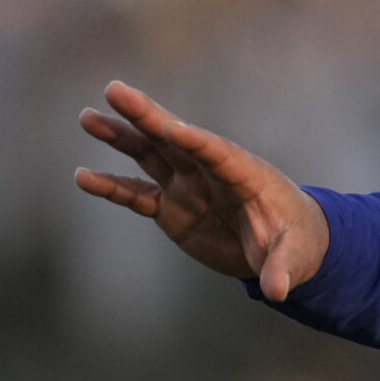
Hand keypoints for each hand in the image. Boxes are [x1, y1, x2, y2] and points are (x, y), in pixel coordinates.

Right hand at [74, 80, 328, 300]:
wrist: (282, 247)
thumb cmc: (296, 242)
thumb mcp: (295, 256)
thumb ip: (282, 268)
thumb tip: (279, 291)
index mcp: (245, 174)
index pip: (216, 151)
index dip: (193, 140)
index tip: (168, 126)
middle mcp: (211, 173)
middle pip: (174, 139)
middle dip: (146, 115)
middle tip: (114, 89)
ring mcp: (188, 187)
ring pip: (150, 155)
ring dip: (120, 137)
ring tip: (87, 117)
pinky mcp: (172, 207)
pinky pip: (136, 194)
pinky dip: (111, 187)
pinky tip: (83, 177)